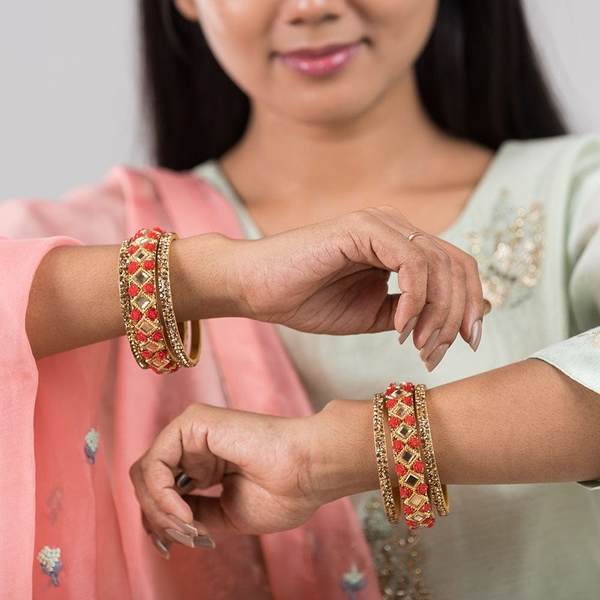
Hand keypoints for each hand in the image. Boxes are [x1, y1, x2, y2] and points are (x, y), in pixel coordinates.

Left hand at [129, 401, 373, 547]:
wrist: (307, 472)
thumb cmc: (281, 492)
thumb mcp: (225, 515)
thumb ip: (192, 514)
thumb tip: (163, 524)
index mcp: (204, 464)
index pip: (160, 489)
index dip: (157, 521)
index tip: (169, 548)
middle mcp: (194, 445)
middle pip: (147, 482)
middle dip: (157, 518)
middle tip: (182, 539)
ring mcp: (192, 431)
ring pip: (146, 473)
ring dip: (160, 510)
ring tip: (188, 528)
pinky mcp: (193, 422)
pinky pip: (156, 463)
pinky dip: (162, 495)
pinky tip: (185, 513)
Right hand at [227, 206, 485, 365]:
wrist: (258, 289)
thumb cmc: (307, 301)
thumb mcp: (374, 315)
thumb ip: (415, 311)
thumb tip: (467, 318)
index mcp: (400, 246)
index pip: (456, 267)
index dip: (471, 304)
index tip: (468, 343)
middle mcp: (396, 229)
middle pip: (456, 265)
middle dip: (458, 314)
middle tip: (437, 353)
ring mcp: (380, 225)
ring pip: (439, 264)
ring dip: (437, 313)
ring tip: (417, 346)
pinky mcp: (362, 229)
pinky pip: (410, 262)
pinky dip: (413, 299)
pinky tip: (399, 328)